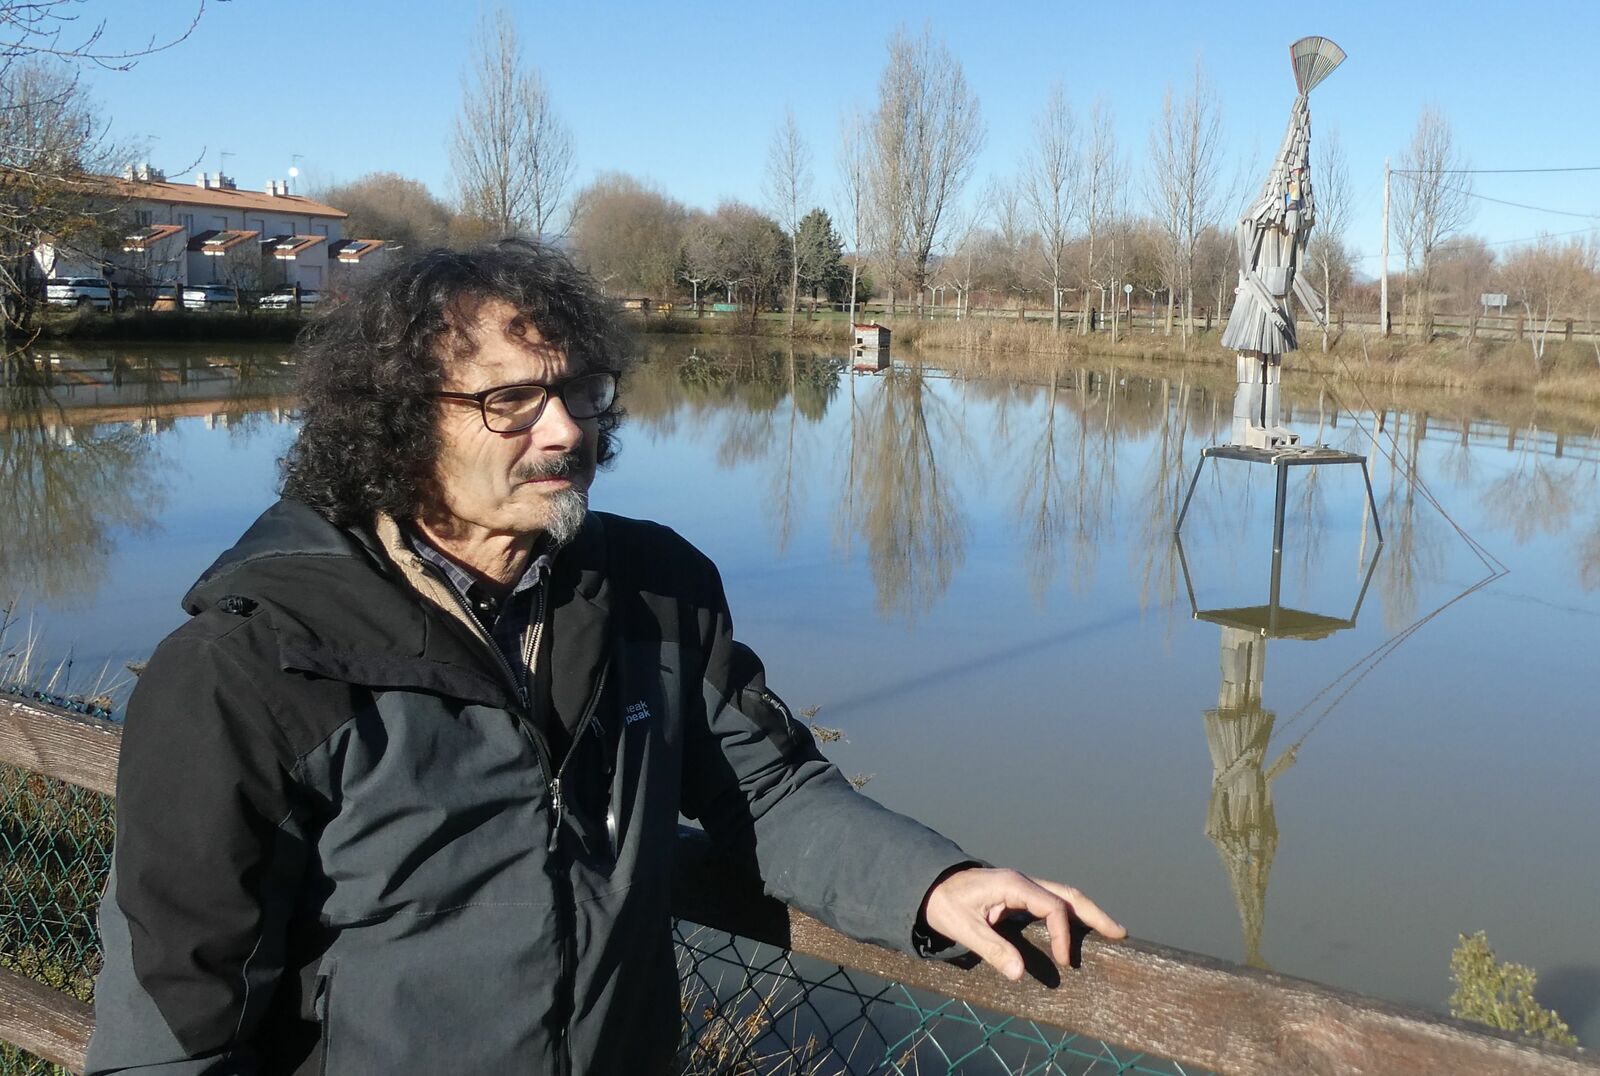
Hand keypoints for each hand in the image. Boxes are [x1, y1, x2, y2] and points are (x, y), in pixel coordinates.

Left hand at [921, 868, 1125, 981]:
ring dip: (1087, 913)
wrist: (928, 886)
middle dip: (1094, 913)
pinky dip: (1071, 916)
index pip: (1052, 907)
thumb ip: (992, 949)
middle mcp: (1022, 881)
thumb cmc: (943, 904)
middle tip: (1120, 933)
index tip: (1065, 962)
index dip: (1063, 935)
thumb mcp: (963, 928)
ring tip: (1112, 932)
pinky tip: (1082, 931)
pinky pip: (1052, 903)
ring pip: (1063, 896)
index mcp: (1012, 884)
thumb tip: (1020, 974)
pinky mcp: (1019, 896)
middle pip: (1068, 894)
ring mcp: (1022, 887)